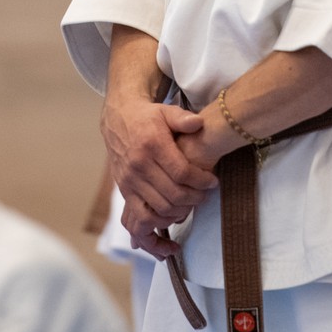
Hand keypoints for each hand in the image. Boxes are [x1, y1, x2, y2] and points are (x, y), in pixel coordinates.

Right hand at [104, 96, 212, 248]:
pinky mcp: (124, 191)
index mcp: (151, 145)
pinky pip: (142, 216)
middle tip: (206, 194)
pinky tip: (173, 214)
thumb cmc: (147, 117)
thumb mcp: (165, 111)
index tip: (213, 182)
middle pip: (173, 194)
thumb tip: (199, 123)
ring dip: (181, 210)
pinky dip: (160, 220)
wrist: (118, 120)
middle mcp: (139, 164)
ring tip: (193, 202)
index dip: (201, 181)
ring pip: (160, 207)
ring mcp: (130, 180)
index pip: (182, 172)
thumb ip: (182, 118)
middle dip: (195, 198)